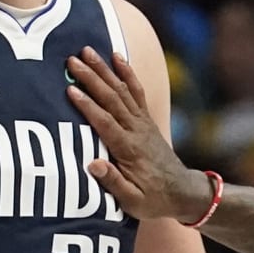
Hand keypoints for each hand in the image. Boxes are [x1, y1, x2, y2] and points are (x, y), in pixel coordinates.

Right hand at [65, 47, 212, 221]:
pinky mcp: (146, 120)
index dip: (88, 106)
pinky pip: (136, 91)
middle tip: (72, 60)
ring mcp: (143, 123)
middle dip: (91, 78)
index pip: (105, 123)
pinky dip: (127, 73)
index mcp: (129, 150)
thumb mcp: (133, 202)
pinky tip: (117, 57)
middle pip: (112, 99)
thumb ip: (113, 183)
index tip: (70, 90)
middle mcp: (137, 131)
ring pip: (122, 90)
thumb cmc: (154, 200)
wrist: (183, 193)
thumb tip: (93, 165)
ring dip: (104, 69)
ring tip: (87, 51)